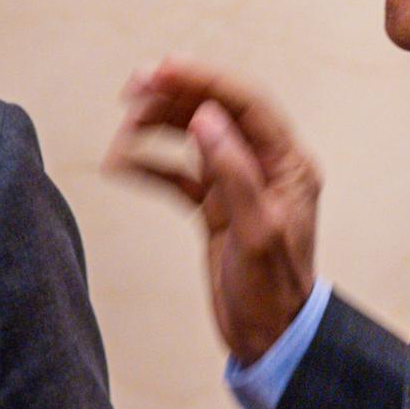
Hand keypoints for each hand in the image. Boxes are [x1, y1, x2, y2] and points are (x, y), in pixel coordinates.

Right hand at [104, 58, 320, 364]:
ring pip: (192, 138)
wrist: (269, 340)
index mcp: (288, 164)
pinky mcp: (214, 205)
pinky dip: (150, 165)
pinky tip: (122, 165)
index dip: (203, 80)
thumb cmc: (273, 293)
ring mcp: (237, 183)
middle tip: (131, 90)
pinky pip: (178, 173)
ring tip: (122, 134)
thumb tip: (207, 118)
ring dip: (155, 129)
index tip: (162, 69)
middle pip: (215, 112)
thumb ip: (233, 173)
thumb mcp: (256, 232)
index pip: (245, 103)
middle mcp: (265, 165)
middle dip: (172, 97)